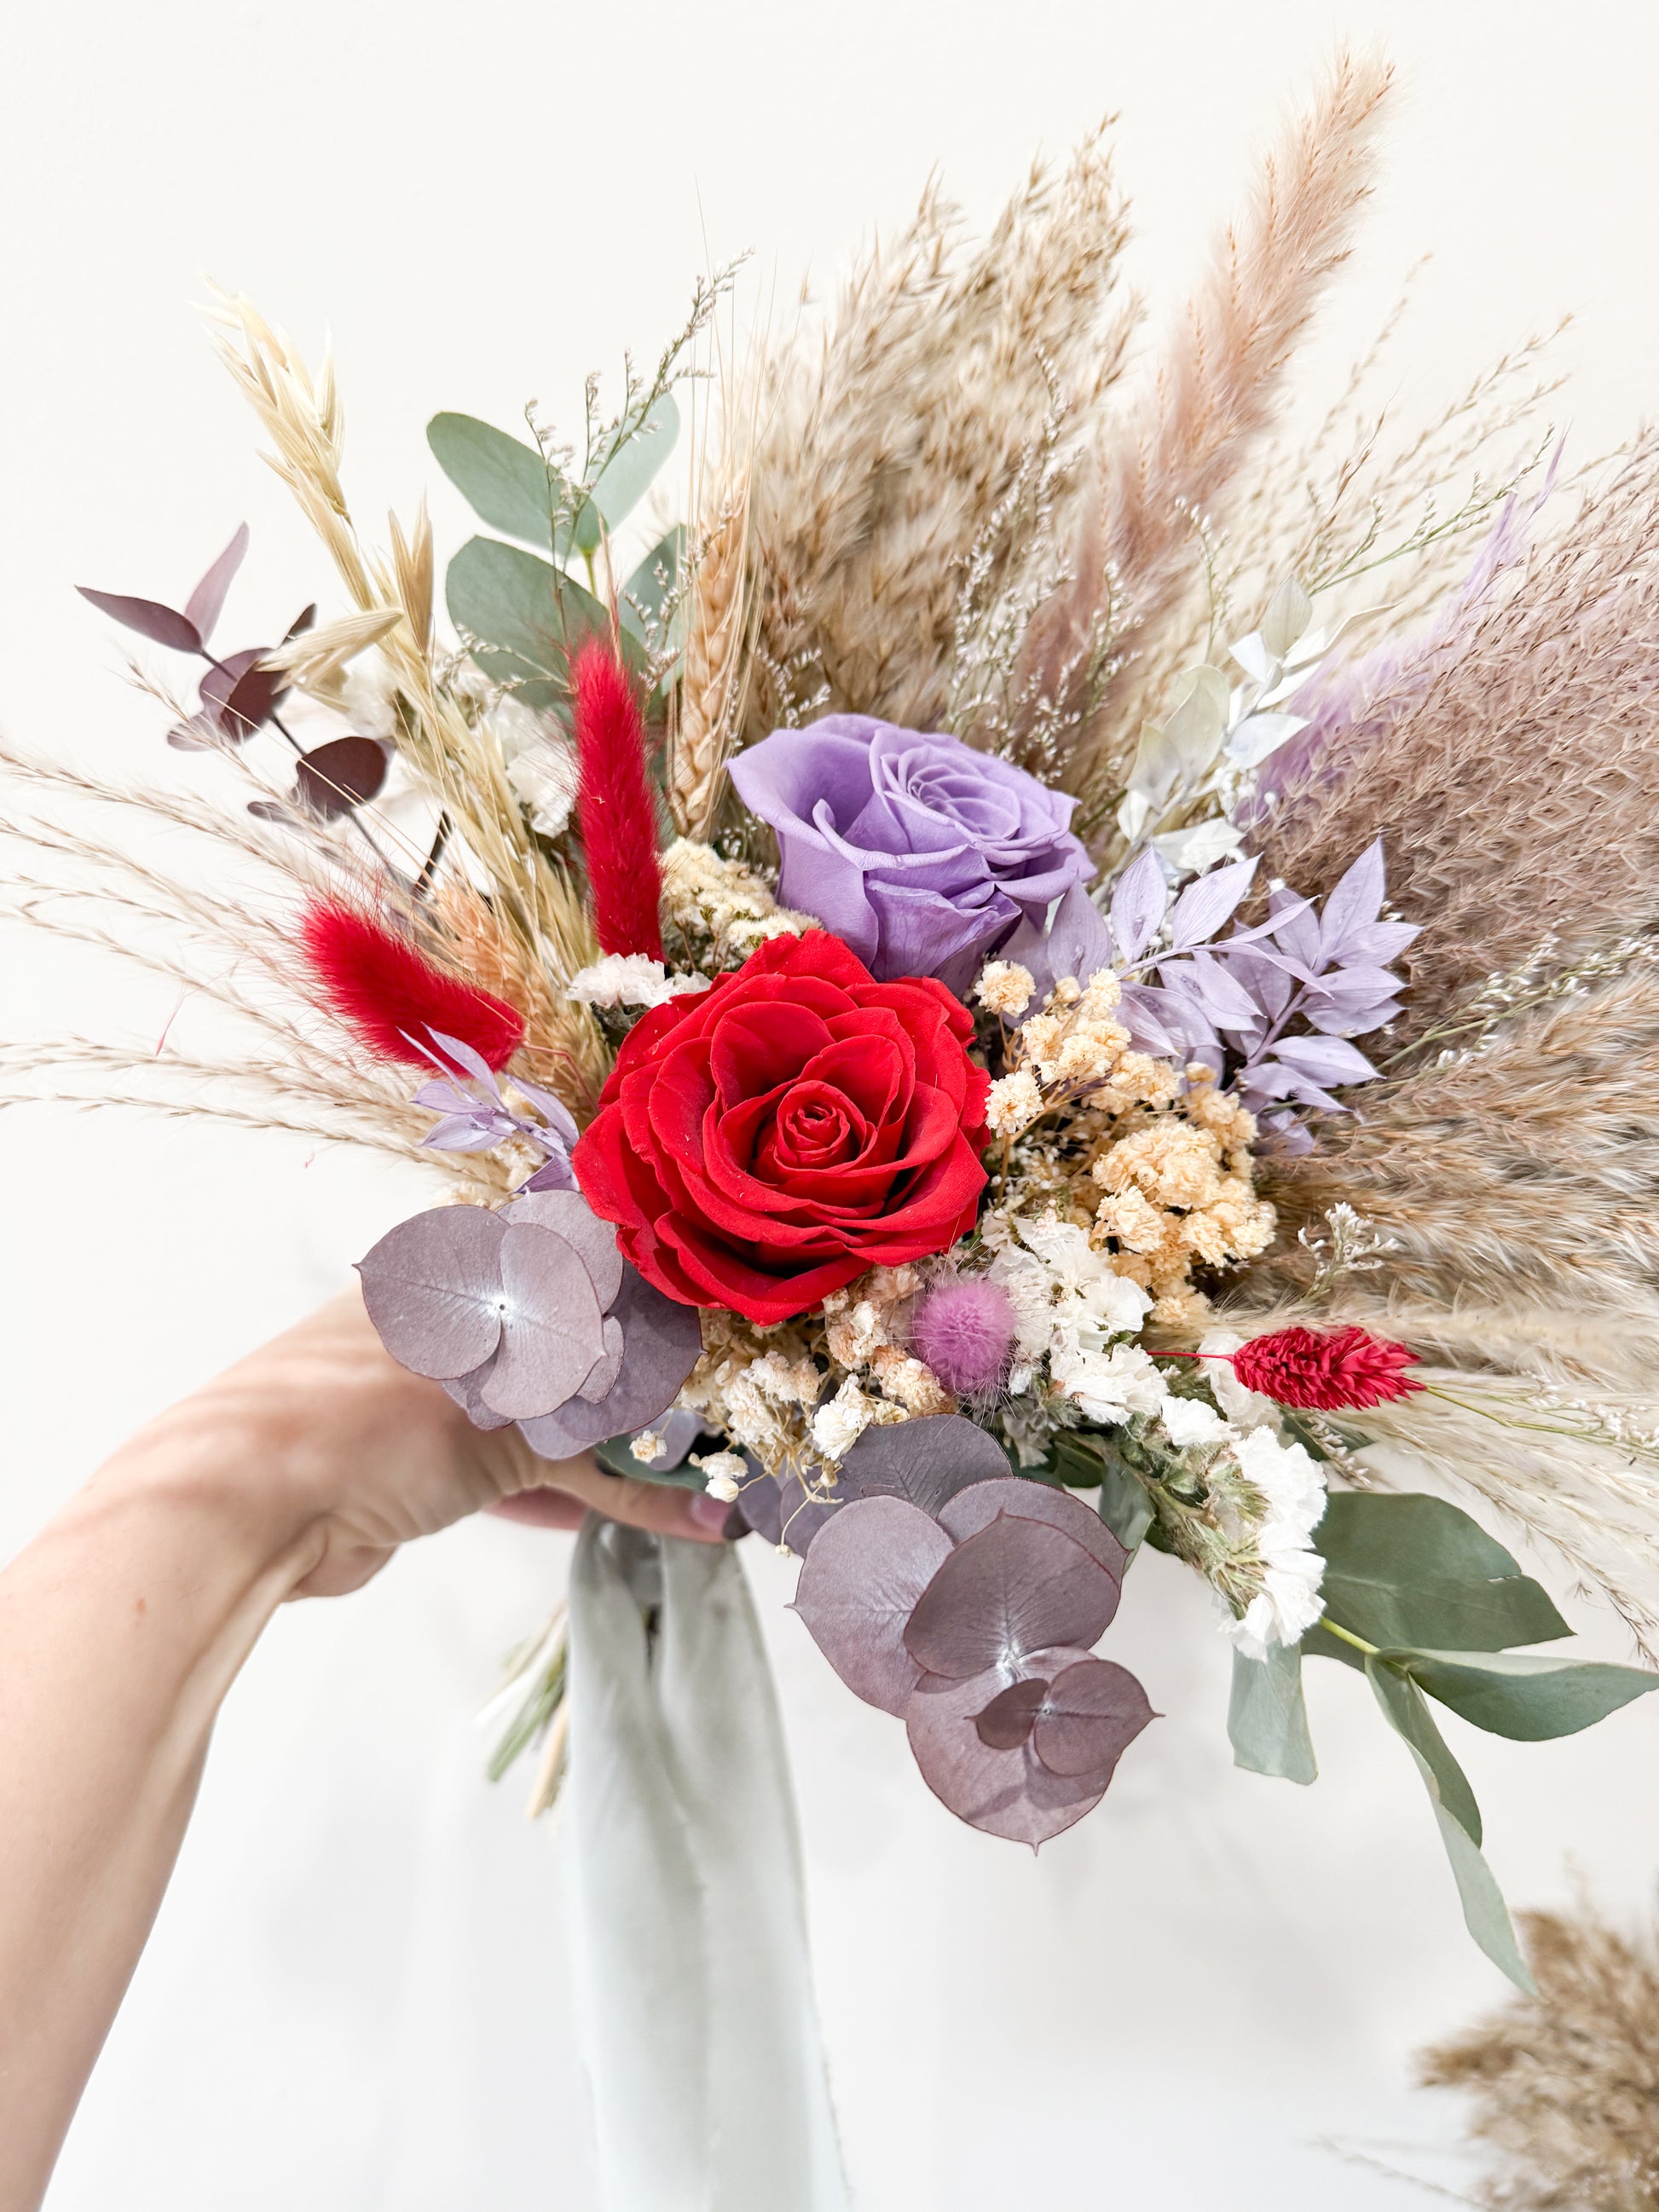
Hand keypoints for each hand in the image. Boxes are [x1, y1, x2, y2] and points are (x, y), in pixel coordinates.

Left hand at [96, 1287, 727, 1599]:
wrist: (241, 1509)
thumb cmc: (366, 1420)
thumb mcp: (505, 1420)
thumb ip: (609, 1452)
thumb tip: (706, 1485)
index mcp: (455, 1268)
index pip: (576, 1265)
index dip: (651, 1302)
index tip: (723, 1341)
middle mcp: (444, 1319)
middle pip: (564, 1348)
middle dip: (640, 1391)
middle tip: (724, 1419)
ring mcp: (424, 1394)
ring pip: (540, 1415)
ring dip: (611, 1452)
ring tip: (696, 1477)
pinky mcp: (412, 1467)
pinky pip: (511, 1473)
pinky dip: (569, 1495)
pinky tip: (643, 1519)